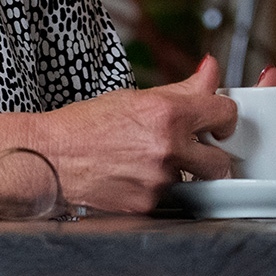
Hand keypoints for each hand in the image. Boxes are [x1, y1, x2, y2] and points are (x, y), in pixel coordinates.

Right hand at [32, 55, 237, 212]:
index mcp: (167, 114)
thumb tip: (209, 71)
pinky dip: (158, 188)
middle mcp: (167, 148)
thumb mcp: (135, 97)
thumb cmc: (85, 125)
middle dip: (211, 155)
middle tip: (194, 149)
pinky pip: (169, 197)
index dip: (224, 118)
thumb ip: (182, 88)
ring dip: (182, 173)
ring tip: (151, 162)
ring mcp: (158, 180)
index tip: (218, 122)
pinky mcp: (147, 204)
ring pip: (194, 181)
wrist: (50, 158)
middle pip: (220, 161)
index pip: (225, 114)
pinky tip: (135, 176)